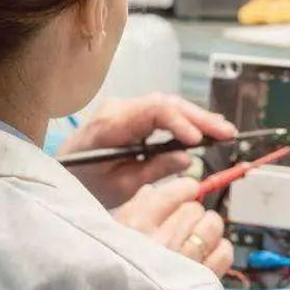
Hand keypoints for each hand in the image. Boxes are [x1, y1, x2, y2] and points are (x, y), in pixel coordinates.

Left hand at [59, 93, 235, 206]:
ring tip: (224, 132)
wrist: (62, 175)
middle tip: (227, 133)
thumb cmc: (85, 183)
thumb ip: (154, 170)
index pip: (153, 111)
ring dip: (196, 118)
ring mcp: (125, 109)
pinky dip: (184, 121)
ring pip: (168, 105)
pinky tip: (204, 130)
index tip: (198, 140)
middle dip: (199, 118)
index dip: (180, 123)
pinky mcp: (131, 116)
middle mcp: (118, 109)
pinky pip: (162, 113)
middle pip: (166, 104)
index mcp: (111, 124)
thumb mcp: (120, 185)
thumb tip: (187, 158)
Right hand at [111, 178, 233, 275]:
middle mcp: (161, 241)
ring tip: (200, 237)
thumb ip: (131, 212)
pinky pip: (224, 253)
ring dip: (209, 228)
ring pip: (212, 226)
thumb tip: (150, 192)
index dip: (184, 188)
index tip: (187, 189)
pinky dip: (221, 249)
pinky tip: (212, 253)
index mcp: (135, 227)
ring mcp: (183, 262)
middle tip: (186, 222)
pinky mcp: (200, 282)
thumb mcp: (110, 240)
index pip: (171, 193)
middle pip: (193, 209)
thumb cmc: (111, 280)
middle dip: (193, 212)